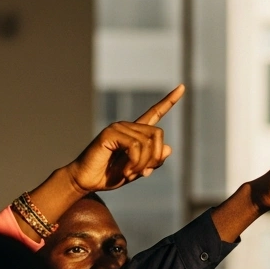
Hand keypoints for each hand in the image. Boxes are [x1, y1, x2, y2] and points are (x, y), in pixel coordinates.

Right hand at [66, 85, 182, 192]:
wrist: (87, 181)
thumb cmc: (109, 175)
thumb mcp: (137, 170)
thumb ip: (152, 161)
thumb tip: (169, 148)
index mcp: (135, 133)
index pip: (155, 113)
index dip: (169, 101)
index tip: (182, 87)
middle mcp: (128, 126)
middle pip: (158, 135)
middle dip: (154, 158)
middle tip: (141, 173)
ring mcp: (118, 128)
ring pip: (147, 143)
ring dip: (142, 164)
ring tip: (129, 173)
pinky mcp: (110, 133)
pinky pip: (135, 147)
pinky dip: (134, 163)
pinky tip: (124, 171)